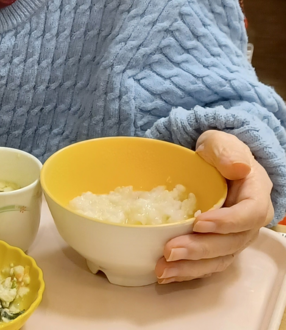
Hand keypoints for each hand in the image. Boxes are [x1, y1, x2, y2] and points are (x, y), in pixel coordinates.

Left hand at [156, 130, 273, 283]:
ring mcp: (234, 238)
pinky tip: (164, 274)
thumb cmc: (219, 153)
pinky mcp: (217, 247)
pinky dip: (186, 271)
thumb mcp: (220, 143)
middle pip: (231, 244)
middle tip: (170, 250)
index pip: (249, 215)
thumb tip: (239, 167)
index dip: (227, 223)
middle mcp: (249, 223)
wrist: (214, 164)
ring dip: (190, 267)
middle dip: (200, 250)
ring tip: (162, 270)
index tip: (199, 222)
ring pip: (218, 260)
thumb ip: (225, 151)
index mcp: (256, 196)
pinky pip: (206, 264)